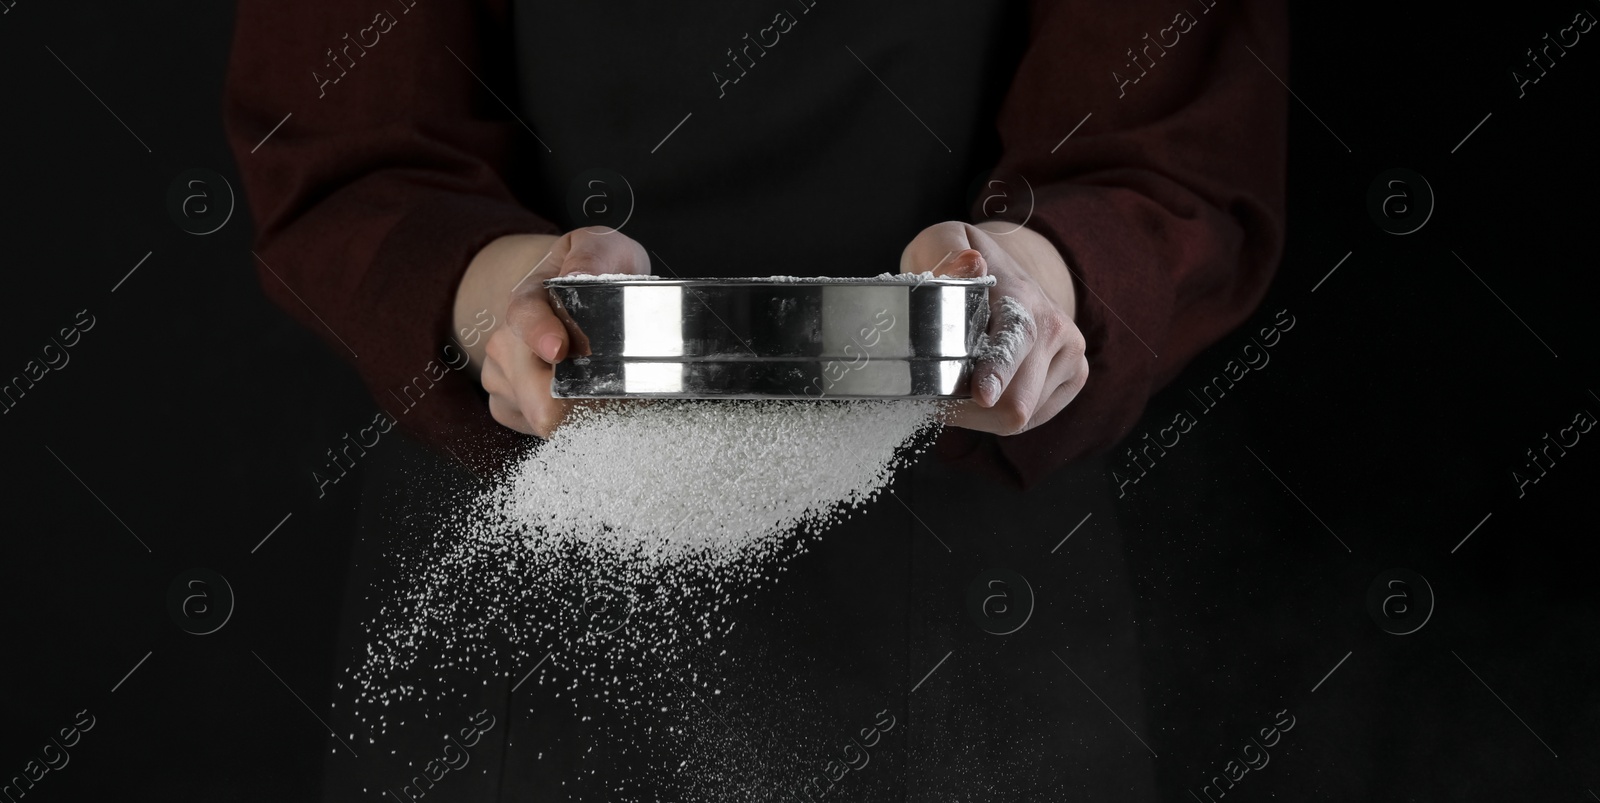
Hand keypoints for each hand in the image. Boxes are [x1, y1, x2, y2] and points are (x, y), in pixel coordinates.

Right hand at [453, 226, 650, 436]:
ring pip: (538, 414)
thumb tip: (578, 275)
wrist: (567, 296)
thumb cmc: (590, 275)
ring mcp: (501, 377)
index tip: (559, 349)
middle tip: (617, 392)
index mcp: (528, 299)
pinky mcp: (507, 407)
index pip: (524, 318)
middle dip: (577, 398)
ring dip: (578, 410)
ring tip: (602, 388)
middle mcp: (505, 341)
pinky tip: (585, 402)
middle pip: (529, 387)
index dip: (540, 335)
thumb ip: (592, 255)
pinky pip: (538, 429)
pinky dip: (570, 422)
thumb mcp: (600, 248)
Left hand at [899, 220, 1087, 434]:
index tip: (982, 395)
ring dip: (980, 415)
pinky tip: (986, 391)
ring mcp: (1071, 354)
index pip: (1015, 338)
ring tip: (957, 388)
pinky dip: (1001, 416)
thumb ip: (945, 251)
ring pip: (1022, 416)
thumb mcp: (943, 242)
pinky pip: (1033, 419)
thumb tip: (969, 263)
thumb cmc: (966, 266)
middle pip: (1017, 399)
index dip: (997, 372)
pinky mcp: (1076, 375)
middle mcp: (1055, 327)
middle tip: (933, 399)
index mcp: (1021, 297)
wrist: (1012, 271)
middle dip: (968, 411)